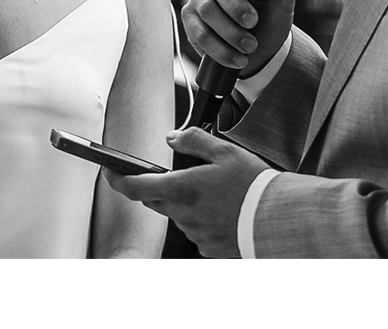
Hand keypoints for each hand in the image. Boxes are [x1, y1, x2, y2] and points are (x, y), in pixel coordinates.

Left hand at [103, 127, 270, 257]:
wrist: (278, 220)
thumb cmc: (254, 186)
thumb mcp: (225, 152)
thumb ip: (193, 141)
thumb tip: (173, 139)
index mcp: (182, 189)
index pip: (135, 187)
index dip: (117, 180)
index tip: (109, 172)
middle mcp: (183, 214)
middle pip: (155, 201)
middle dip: (158, 187)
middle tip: (179, 176)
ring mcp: (195, 233)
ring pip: (177, 215)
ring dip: (185, 203)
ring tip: (215, 194)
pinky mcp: (208, 247)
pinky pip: (195, 230)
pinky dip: (202, 219)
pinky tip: (223, 211)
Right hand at [182, 0, 302, 77]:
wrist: (261, 52)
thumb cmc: (269, 20)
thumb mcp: (283, 1)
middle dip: (235, 5)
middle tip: (253, 22)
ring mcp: (199, 2)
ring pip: (207, 11)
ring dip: (231, 32)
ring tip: (250, 46)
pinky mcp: (191, 24)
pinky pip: (199, 34)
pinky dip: (220, 50)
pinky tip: (236, 58)